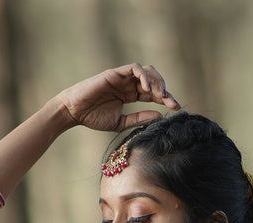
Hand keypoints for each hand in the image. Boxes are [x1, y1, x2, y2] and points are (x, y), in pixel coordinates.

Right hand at [57, 64, 179, 133]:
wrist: (75, 112)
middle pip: (154, 81)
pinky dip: (143, 76)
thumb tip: (159, 116)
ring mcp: (122, 77)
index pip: (154, 95)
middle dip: (166, 91)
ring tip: (161, 96)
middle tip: (172, 104)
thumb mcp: (121, 123)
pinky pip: (134, 68)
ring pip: (147, 71)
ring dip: (157, 82)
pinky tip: (147, 89)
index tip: (177, 109)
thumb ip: (139, 118)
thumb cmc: (94, 117)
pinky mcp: (115, 73)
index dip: (166, 100)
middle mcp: (129, 84)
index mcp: (131, 95)